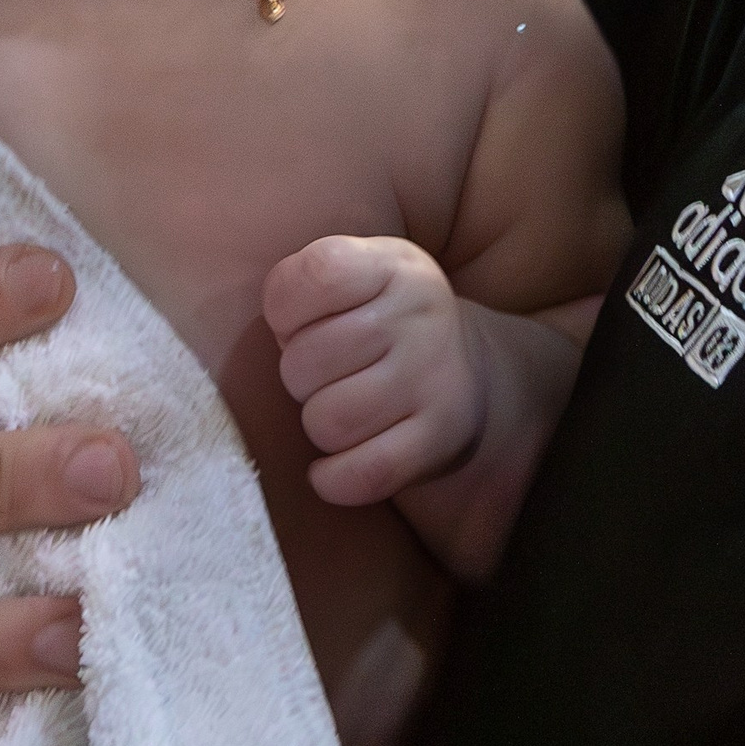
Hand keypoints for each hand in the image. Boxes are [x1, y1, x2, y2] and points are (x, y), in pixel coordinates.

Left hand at [264, 234, 488, 507]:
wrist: (464, 370)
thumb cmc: (376, 320)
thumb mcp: (354, 277)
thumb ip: (304, 288)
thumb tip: (280, 341)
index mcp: (393, 265)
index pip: (314, 276)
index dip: (284, 308)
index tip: (298, 321)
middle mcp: (422, 316)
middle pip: (304, 361)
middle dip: (298, 376)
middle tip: (326, 373)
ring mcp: (435, 378)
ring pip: (326, 422)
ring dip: (319, 424)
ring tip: (341, 407)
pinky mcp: (440, 438)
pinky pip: (361, 475)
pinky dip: (333, 479)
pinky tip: (334, 467)